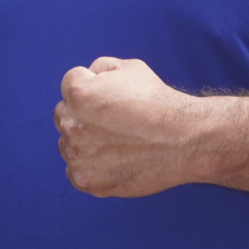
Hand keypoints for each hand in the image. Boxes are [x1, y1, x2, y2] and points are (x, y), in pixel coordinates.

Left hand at [54, 56, 209, 197]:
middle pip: (64, 115)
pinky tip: (113, 160)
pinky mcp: (86, 180)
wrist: (184, 141)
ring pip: (68, 144)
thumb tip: (89, 76)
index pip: (69, 85)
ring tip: (116, 142)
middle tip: (114, 121)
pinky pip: (74, 171)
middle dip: (83, 115)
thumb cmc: (159, 103)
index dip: (93, 88)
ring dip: (84, 142)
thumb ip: (101, 68)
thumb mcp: (130, 68)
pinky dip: (90, 167)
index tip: (113, 99)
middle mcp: (72, 124)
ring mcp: (78, 155)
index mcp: (79, 93)